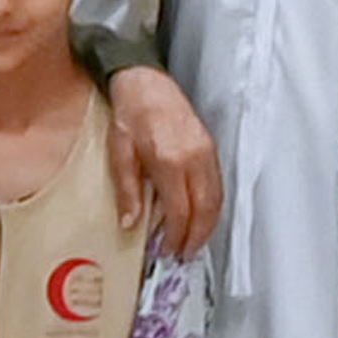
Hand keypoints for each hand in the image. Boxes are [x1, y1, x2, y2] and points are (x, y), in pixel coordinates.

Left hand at [107, 66, 224, 255]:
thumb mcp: (119, 153)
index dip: (176, 235)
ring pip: (217, 199)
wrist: (147, 83)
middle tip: (184, 253)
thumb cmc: (131, 114)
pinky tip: (201, 216)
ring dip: (208, 225)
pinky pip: (218, 185)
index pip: (180, 210)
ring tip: (194, 241)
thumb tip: (131, 223)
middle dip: (197, 236)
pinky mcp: (211, 147)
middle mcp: (193, 157)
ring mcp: (206, 152)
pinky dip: (212, 206)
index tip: (167, 249)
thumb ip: (127, 190)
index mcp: (169, 160)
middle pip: (205, 209)